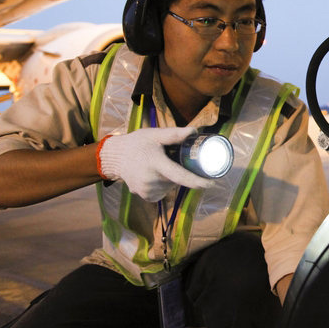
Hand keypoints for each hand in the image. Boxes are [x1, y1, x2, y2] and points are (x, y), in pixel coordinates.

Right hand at [97, 127, 211, 200]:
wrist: (115, 157)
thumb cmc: (137, 143)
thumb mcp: (155, 135)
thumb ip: (174, 134)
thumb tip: (195, 131)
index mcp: (156, 163)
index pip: (180, 176)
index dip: (198, 181)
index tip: (213, 183)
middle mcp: (151, 180)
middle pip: (177, 180)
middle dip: (181, 171)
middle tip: (172, 159)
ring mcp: (146, 190)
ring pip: (170, 186)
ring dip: (171, 179)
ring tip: (160, 166)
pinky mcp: (145, 196)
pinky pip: (162, 192)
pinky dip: (163, 185)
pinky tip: (155, 175)